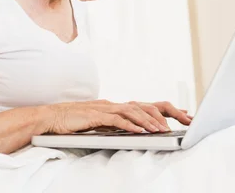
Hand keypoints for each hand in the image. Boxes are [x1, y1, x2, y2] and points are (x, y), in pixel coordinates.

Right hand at [40, 100, 191, 134]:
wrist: (51, 117)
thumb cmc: (73, 122)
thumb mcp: (98, 123)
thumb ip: (114, 124)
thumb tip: (131, 131)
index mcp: (115, 106)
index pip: (145, 105)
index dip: (165, 110)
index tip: (183, 114)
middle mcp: (113, 104)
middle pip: (146, 106)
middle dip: (166, 114)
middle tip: (183, 121)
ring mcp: (105, 109)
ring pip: (134, 112)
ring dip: (150, 122)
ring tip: (163, 130)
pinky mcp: (96, 116)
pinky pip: (118, 120)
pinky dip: (131, 125)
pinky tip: (141, 131)